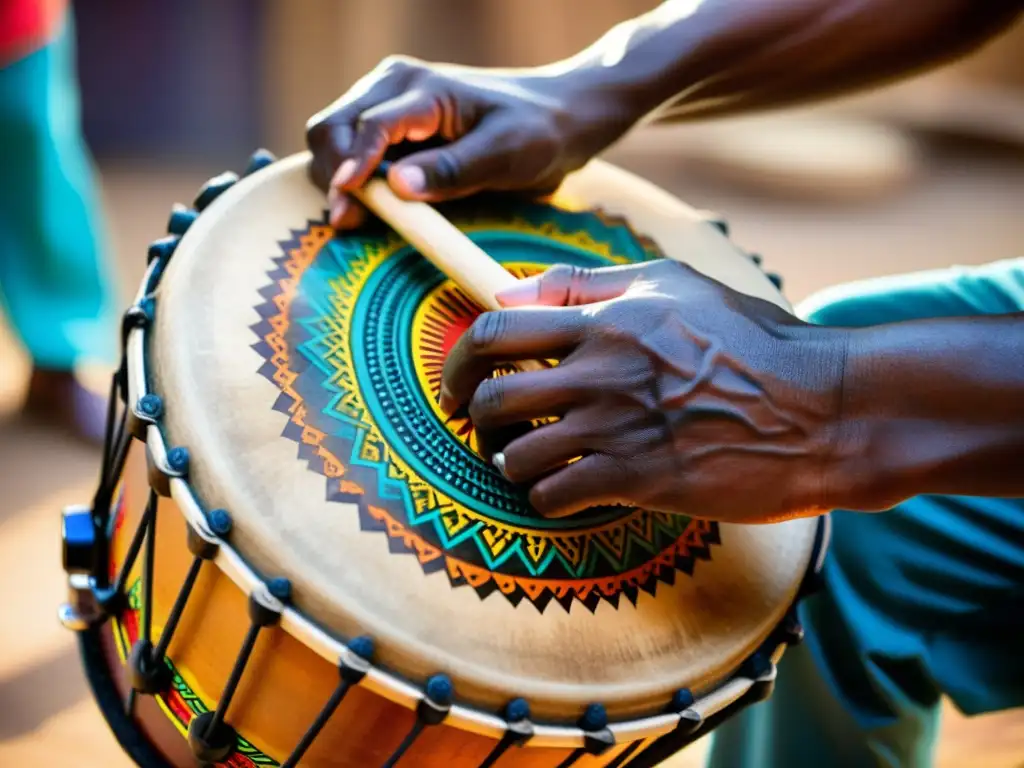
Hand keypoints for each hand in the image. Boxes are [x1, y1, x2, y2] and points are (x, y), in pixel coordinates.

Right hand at [306, 56, 636, 227]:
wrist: (560, 119)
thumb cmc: (539, 132)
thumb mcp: (506, 153)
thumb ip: (453, 169)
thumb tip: (397, 186)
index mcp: (423, 88)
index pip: (370, 125)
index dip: (353, 164)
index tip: (347, 201)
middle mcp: (395, 89)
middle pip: (333, 127)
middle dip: (333, 172)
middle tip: (348, 220)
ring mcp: (389, 108)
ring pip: (334, 140)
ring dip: (337, 179)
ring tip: (356, 219)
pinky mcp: (393, 131)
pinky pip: (353, 154)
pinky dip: (351, 182)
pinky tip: (367, 209)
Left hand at [440, 260, 850, 523]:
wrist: (820, 408)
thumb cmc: (753, 342)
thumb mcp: (676, 286)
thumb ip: (588, 283)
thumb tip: (510, 293)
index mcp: (606, 319)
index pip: (496, 332)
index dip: (458, 361)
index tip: (456, 384)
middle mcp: (601, 371)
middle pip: (491, 397)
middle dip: (472, 418)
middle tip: (480, 430)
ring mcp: (617, 428)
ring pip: (515, 454)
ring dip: (511, 462)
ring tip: (531, 462)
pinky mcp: (638, 480)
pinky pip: (552, 496)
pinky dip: (546, 497)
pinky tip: (568, 490)